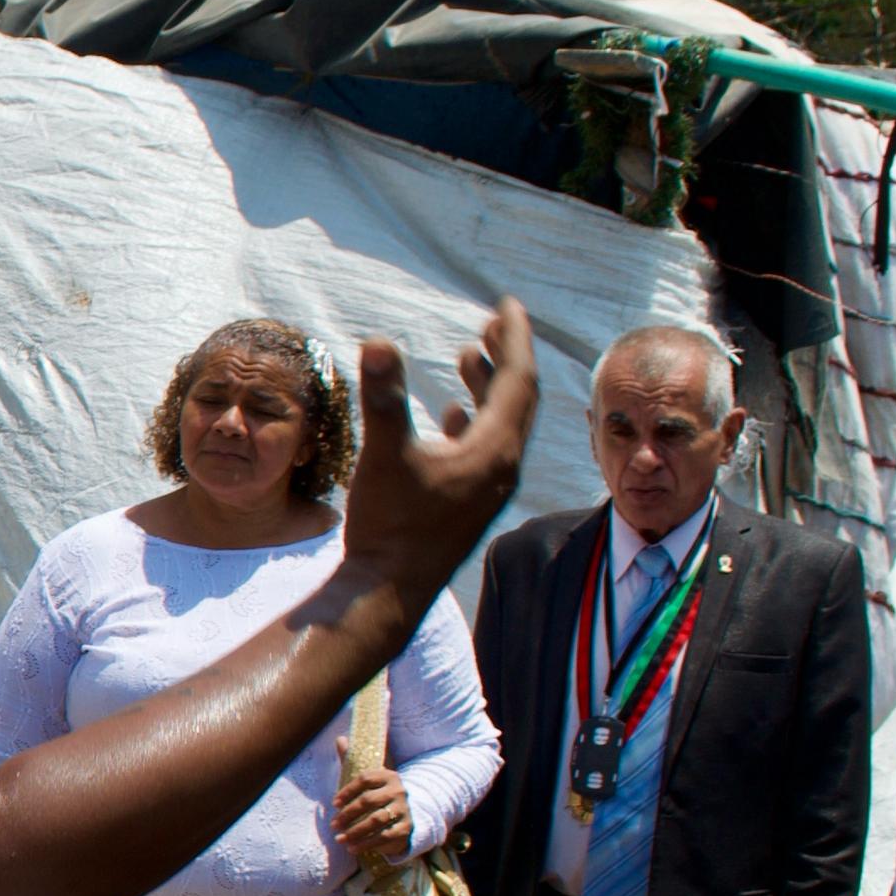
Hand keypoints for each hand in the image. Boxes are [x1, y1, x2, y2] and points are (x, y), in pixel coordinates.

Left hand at [333, 762, 413, 867]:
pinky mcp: (406, 828)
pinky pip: (385, 837)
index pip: (364, 779)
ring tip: (339, 839)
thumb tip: (340, 738)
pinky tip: (353, 848)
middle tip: (334, 824)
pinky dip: (367, 844)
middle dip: (348, 814)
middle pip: (369, 801)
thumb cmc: (377, 795)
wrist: (405, 815)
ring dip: (355, 832)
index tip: (334, 803)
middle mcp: (399, 791)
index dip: (347, 791)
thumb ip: (352, 760)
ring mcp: (404, 810)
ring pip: (376, 820)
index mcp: (388, 775)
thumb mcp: (367, 779)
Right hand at [337, 301, 538, 608]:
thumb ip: (384, 397)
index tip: (508, 306)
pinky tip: (454, 416)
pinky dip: (475, 421)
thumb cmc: (391, 525)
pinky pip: (485, 450)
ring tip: (472, 356)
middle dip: (507, 358)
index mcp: (494, 451)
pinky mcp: (469, 502)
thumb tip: (378, 341)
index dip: (514, 339)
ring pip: (501, 425)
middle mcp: (501, 467)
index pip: (518, 381)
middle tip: (495, 323)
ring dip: (490, 387)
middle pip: (517, 400)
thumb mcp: (384, 455)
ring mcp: (488, 487)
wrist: (391, 589)